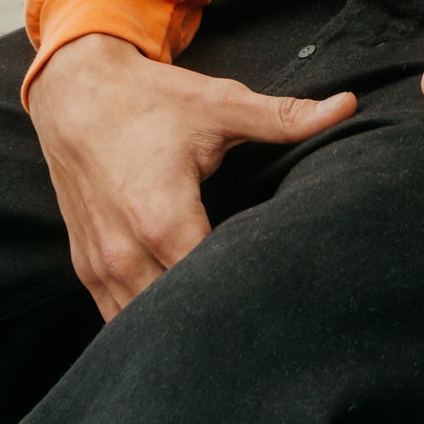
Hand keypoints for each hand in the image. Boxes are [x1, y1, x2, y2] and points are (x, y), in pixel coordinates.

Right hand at [28, 33, 354, 319]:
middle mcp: (126, 251)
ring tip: (225, 332)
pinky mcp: (87, 268)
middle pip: (179, 317)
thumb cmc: (149, 100)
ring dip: (181, 329)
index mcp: (162, 216)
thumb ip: (283, 118)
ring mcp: (102, 265)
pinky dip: (145, 324)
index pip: (214, 285)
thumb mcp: (219, 104)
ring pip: (143, 327)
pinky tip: (179, 323)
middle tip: (265, 326)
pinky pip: (115, 318)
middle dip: (220, 320)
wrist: (75, 91)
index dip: (251, 294)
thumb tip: (347, 106)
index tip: (284, 298)